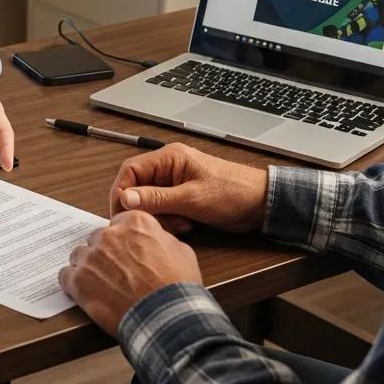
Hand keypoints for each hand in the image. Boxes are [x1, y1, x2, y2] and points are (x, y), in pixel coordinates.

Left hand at [59, 211, 201, 335]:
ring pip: (80, 256)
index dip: (123, 241)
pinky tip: (87, 294)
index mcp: (134, 223)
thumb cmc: (177, 287)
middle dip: (105, 254)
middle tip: (117, 273)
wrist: (166, 317)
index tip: (126, 252)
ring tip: (103, 286)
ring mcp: (91, 257)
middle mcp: (109, 235)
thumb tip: (154, 239)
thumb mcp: (181, 251)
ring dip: (89, 268)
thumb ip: (160, 238)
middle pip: (98, 239)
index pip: (119, 224)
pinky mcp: (78, 280)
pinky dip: (74, 284)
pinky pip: (66, 276)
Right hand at [108, 142, 268, 234]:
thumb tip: (125, 198)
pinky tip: (185, 225)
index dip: (121, 192)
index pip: (130, 170)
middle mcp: (168, 168)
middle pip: (137, 187)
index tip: (122, 214)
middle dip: (143, 209)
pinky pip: (163, 210)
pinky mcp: (182, 198)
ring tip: (179, 224)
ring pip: (149, 202)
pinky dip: (169, 221)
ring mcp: (175, 184)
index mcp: (169, 158)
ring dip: (159, 217)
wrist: (261, 204)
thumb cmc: (233, 192)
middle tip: (155, 224)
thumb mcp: (192, 198)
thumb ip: (156, 199)